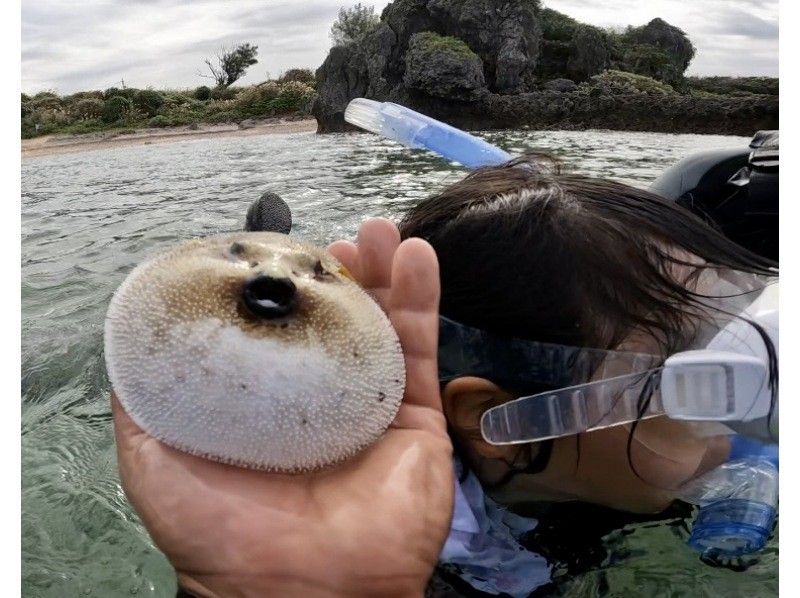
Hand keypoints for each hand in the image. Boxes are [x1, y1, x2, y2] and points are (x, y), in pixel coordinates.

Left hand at [113, 218, 453, 597]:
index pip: (279, 330)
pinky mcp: (415, 416)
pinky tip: (418, 257)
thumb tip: (133, 346)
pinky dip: (423, 298)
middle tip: (336, 241)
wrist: (303, 592)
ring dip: (384, 271)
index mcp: (268, 404)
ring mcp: (370, 404)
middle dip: (338, 274)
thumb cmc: (222, 535)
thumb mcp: (157, 462)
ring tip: (379, 231)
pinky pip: (422, 349)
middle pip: (335, 320)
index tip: (279, 253)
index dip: (280, 288)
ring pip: (382, 323)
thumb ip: (146, 403)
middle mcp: (320, 398)